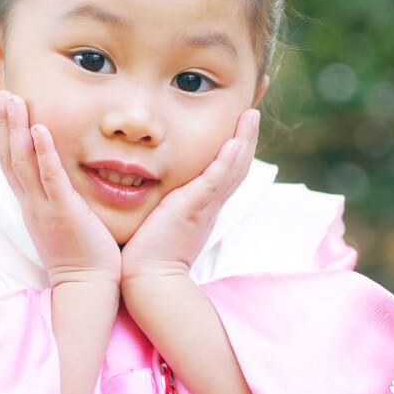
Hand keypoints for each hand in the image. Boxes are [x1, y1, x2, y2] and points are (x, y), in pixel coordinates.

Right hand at [0, 90, 121, 289]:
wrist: (86, 287)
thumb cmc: (82, 257)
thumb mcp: (62, 224)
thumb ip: (58, 203)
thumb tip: (59, 188)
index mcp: (32, 206)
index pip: (12, 167)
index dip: (2, 139)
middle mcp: (32, 204)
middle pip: (11, 158)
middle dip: (5, 124)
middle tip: (2, 94)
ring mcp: (45, 207)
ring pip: (24, 162)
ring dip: (17, 129)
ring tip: (14, 100)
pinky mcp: (64, 211)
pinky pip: (51, 177)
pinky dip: (44, 152)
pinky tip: (40, 129)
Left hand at [121, 108, 260, 284]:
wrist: (147, 279)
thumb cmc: (145, 256)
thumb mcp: (156, 223)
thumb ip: (155, 207)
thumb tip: (142, 193)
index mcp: (200, 208)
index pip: (222, 174)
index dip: (232, 152)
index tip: (236, 130)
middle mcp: (209, 205)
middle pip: (235, 167)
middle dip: (245, 139)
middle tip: (252, 113)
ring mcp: (205, 205)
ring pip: (233, 168)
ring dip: (244, 141)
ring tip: (251, 115)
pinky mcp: (195, 207)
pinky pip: (218, 178)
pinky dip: (230, 158)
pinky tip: (236, 139)